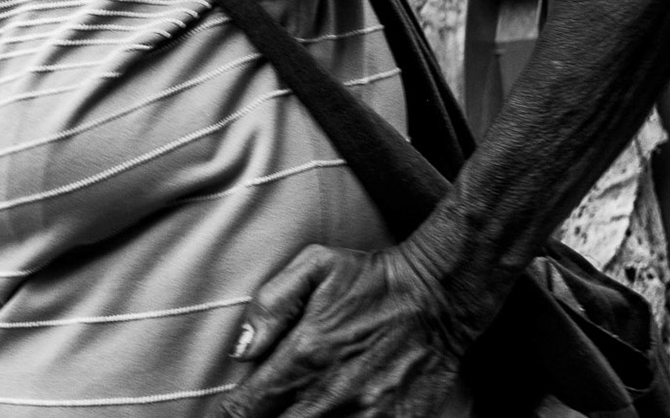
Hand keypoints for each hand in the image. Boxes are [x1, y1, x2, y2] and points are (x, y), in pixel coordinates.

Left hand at [214, 242, 482, 417]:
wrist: (439, 298)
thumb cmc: (372, 281)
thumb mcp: (315, 266)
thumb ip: (270, 305)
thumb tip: (242, 352)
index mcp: (304, 356)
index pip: (245, 409)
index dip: (230, 414)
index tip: (232, 410)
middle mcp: (330, 394)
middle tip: (264, 411)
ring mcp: (364, 416)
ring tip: (300, 410)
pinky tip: (330, 416)